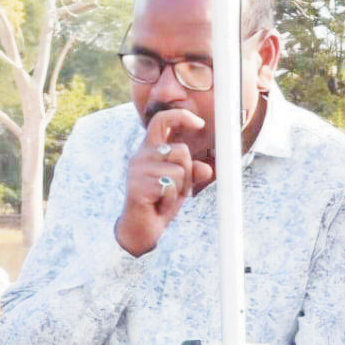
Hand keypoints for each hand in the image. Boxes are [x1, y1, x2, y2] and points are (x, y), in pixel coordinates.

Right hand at [116, 109, 215, 256]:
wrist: (140, 228)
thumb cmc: (159, 202)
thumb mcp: (181, 185)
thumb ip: (192, 172)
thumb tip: (207, 168)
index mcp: (150, 149)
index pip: (161, 120)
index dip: (181, 116)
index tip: (200, 123)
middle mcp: (141, 156)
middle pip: (181, 150)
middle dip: (187, 171)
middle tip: (176, 188)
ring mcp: (137, 170)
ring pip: (179, 171)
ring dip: (179, 189)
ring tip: (165, 198)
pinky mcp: (137, 186)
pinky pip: (170, 188)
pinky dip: (169, 201)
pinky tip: (158, 205)